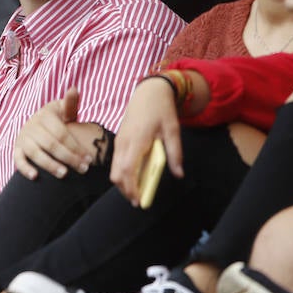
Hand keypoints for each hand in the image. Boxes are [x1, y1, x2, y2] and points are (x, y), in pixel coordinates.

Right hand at [12, 89, 101, 179]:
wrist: (38, 126)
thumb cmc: (57, 121)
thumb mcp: (64, 111)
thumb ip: (70, 103)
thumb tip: (74, 89)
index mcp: (44, 115)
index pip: (62, 133)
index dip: (76, 146)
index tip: (89, 158)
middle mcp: (31, 125)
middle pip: (51, 144)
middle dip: (68, 158)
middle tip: (83, 169)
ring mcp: (23, 138)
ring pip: (35, 152)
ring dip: (50, 164)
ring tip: (64, 174)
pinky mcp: (17, 149)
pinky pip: (18, 159)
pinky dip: (25, 168)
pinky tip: (35, 176)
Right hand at [108, 77, 182, 206]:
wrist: (148, 92)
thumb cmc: (161, 110)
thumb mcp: (173, 131)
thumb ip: (175, 154)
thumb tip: (178, 174)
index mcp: (136, 141)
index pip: (128, 170)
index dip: (131, 187)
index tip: (139, 200)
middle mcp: (123, 143)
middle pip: (116, 174)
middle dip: (125, 190)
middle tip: (139, 200)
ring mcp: (119, 142)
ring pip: (114, 169)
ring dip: (124, 183)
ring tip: (139, 191)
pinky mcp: (119, 141)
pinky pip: (117, 162)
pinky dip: (124, 173)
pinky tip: (137, 176)